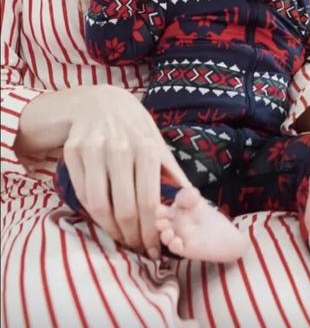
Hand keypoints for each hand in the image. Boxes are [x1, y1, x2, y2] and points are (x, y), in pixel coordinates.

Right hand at [61, 85, 190, 258]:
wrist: (97, 102)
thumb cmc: (133, 126)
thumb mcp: (157, 141)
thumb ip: (172, 171)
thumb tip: (194, 200)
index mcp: (146, 147)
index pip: (148, 201)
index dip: (151, 231)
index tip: (155, 248)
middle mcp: (120, 148)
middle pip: (125, 208)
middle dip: (133, 237)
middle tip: (139, 249)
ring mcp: (94, 150)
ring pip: (100, 205)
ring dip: (112, 230)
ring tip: (122, 238)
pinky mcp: (73, 153)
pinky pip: (82, 195)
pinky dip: (93, 214)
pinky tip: (104, 220)